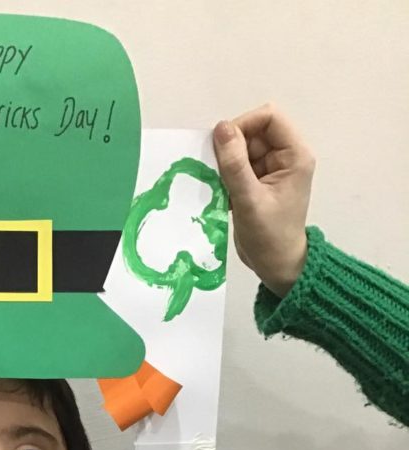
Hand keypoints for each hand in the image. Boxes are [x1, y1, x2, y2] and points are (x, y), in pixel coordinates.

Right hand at [212, 103, 314, 296]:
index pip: (269, 117)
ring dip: (226, 164)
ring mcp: (271, 169)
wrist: (277, 266)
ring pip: (242, 149)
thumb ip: (234, 164)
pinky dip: (226, 176)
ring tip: (221, 187)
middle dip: (232, 148)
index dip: (244, 124)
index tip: (223, 146)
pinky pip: (238, 166)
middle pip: (253, 132)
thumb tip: (220, 128)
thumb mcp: (249, 200)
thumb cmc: (270, 237)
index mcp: (295, 155)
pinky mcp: (258, 182)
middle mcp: (285, 157)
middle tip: (218, 172)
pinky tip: (223, 194)